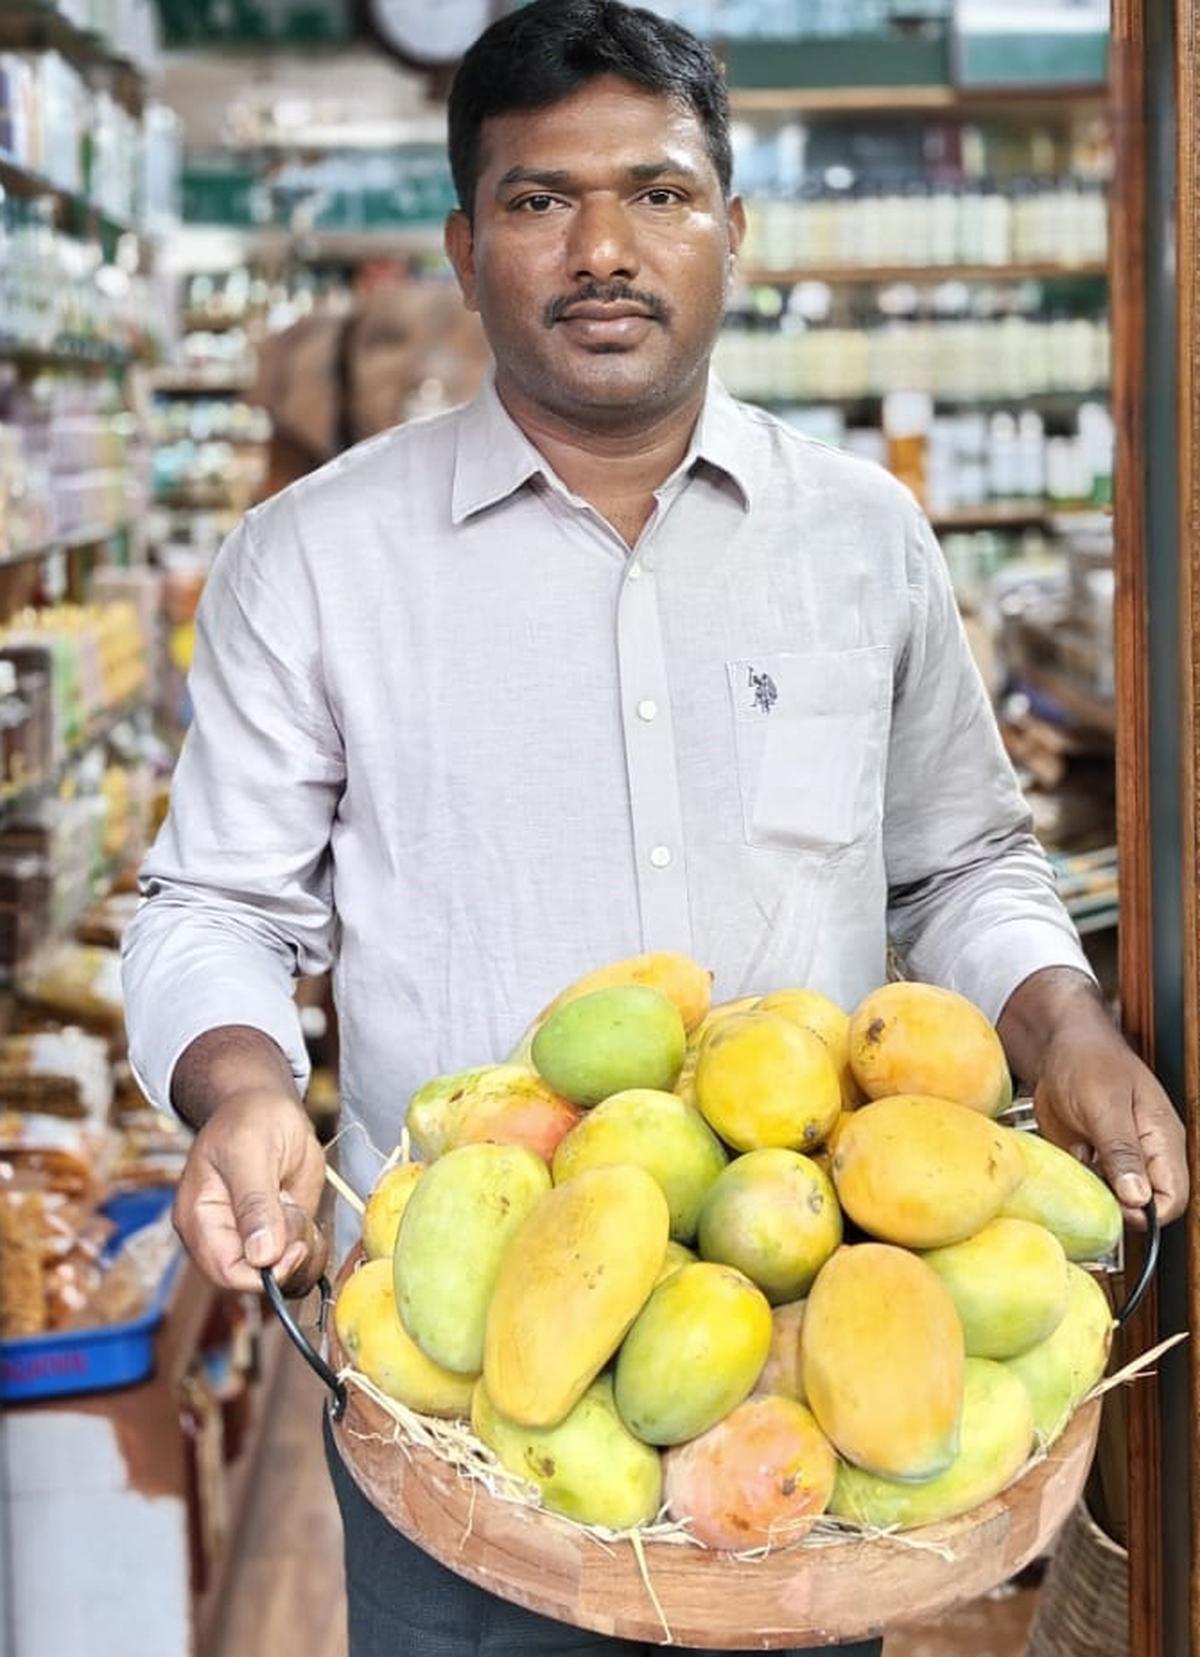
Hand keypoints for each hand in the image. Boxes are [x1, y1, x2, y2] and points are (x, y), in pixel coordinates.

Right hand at [173, 1088, 329, 1294]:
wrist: (267, 1104)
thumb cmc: (250, 1117)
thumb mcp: (250, 1151)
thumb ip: (255, 1203)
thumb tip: (261, 1256)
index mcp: (200, 1219)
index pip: (226, 1272)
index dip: (263, 1272)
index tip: (294, 1247)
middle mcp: (222, 1236)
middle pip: (256, 1281)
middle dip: (286, 1256)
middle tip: (296, 1213)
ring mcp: (251, 1238)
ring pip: (284, 1276)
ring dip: (302, 1246)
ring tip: (293, 1203)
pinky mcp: (277, 1235)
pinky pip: (300, 1263)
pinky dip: (312, 1244)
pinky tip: (302, 1211)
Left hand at [1033, 1018, 1186, 1225]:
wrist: (1056, 1045)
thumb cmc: (1088, 1062)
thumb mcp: (1104, 1105)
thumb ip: (1122, 1150)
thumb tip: (1139, 1197)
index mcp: (1163, 1140)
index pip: (1174, 1198)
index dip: (1147, 1212)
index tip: (1116, 1206)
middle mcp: (1146, 1154)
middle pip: (1146, 1205)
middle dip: (1118, 1205)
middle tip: (1090, 1182)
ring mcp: (1119, 1158)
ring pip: (1117, 1200)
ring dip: (1096, 1195)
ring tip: (1079, 1166)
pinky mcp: (1095, 1159)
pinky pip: (1092, 1187)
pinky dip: (1080, 1184)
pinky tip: (1070, 1162)